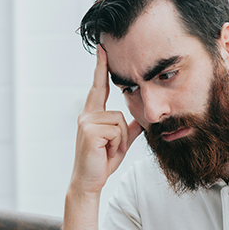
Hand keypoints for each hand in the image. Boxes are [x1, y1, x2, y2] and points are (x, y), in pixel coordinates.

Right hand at [70, 45, 142, 194]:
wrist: (89, 181)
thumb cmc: (102, 162)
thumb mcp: (120, 142)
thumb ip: (129, 128)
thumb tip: (142, 119)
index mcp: (93, 114)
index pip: (98, 87)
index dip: (101, 67)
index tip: (102, 48)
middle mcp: (87, 115)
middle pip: (118, 112)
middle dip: (120, 135)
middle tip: (109, 151)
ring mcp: (87, 121)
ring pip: (119, 121)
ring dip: (119, 141)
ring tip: (107, 151)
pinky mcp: (90, 130)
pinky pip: (116, 130)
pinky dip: (116, 144)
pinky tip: (105, 152)